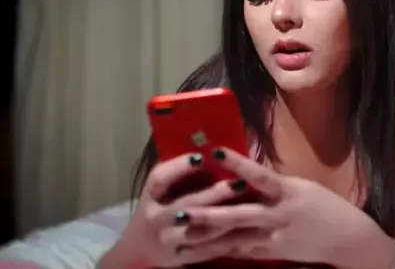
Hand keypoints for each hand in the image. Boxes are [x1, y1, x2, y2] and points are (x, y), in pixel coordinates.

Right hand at [115, 153, 242, 267]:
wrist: (139, 248)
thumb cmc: (159, 206)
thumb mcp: (161, 189)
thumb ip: (179, 171)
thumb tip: (207, 142)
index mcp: (150, 195)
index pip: (160, 178)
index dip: (179, 167)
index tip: (202, 156)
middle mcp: (155, 218)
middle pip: (185, 205)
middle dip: (214, 194)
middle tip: (240, 183)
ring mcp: (167, 240)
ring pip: (198, 231)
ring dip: (224, 220)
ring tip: (249, 208)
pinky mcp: (179, 258)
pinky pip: (205, 251)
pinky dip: (225, 242)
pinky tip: (245, 232)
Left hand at [183, 148, 394, 266]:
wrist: (346, 239)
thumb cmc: (325, 206)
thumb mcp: (301, 187)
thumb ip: (273, 184)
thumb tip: (246, 174)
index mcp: (288, 192)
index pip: (259, 175)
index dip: (237, 163)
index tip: (215, 151)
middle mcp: (278, 215)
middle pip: (238, 214)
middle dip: (208, 213)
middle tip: (181, 209)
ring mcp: (273, 238)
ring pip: (235, 237)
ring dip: (207, 236)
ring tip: (182, 234)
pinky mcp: (271, 253)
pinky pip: (242, 250)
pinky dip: (222, 248)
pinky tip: (200, 250)